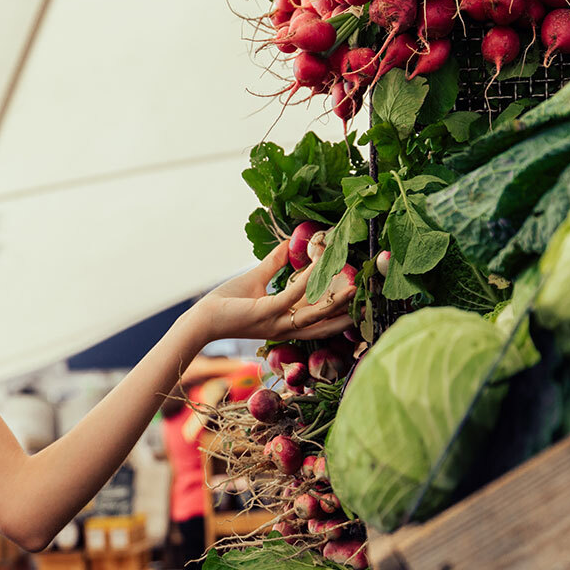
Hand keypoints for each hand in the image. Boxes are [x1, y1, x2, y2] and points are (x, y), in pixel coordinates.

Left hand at [192, 242, 354, 342]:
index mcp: (285, 321)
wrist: (203, 317)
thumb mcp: (257, 279)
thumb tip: (292, 242)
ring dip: (333, 303)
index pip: (318, 319)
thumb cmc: (227, 301)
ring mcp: (274, 322)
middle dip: (345, 314)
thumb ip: (276, 263)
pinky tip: (317, 267)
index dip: (338, 310)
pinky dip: (306, 282)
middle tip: (367, 301)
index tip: (357, 297)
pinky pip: (290, 298)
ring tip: (352, 288)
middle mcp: (284, 326)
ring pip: (312, 315)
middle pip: (322, 324)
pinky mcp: (263, 312)